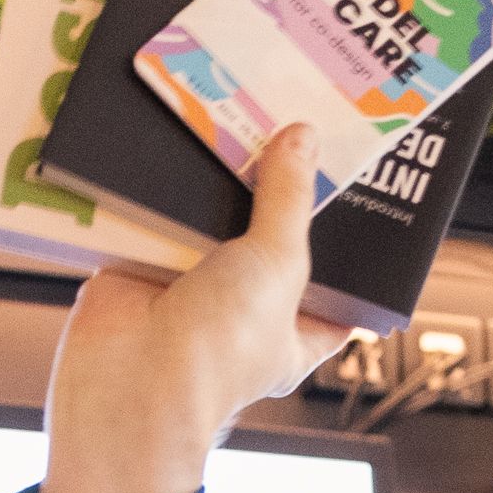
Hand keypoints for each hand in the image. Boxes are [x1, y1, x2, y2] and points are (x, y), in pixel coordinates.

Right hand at [37, 125, 360, 492]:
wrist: (128, 380)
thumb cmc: (219, 349)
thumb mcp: (279, 264)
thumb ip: (289, 200)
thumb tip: (304, 139)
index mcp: (293, 334)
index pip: (335, 294)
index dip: (350, 252)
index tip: (364, 198)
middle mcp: (244, 312)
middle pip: (271, 240)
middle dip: (279, 194)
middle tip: (300, 127)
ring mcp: (192, 287)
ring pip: (213, 221)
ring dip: (219, 181)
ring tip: (243, 112)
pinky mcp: (143, 265)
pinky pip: (158, 214)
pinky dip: (165, 183)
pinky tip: (184, 132)